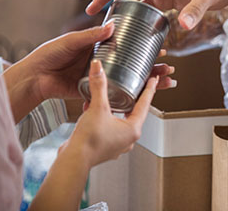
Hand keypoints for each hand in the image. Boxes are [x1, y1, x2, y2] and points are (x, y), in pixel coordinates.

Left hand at [4, 24, 174, 121]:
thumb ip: (91, 35)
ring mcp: (101, 78)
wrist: (33, 78)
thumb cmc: (48, 55)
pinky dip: (131, 96)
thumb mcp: (71, 41)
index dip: (145, 47)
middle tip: (169, 67)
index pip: (128, 46)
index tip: (160, 47)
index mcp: (99, 47)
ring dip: (149, 82)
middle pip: (135, 65)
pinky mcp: (95, 92)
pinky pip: (117, 94)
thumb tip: (112, 26)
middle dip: (154, 67)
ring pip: (131, 80)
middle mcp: (104, 63)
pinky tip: (145, 96)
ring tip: (166, 82)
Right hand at [29, 59, 171, 210]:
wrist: (73, 160)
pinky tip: (94, 111)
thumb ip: (99, 86)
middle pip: (135, 113)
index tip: (154, 79)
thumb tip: (98, 67)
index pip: (145, 104)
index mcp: (133, 129)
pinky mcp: (105, 147)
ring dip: (117, 109)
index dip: (149, 89)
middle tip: (136, 86)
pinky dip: (104, 118)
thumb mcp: (97, 108)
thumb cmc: (89, 140)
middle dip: (134, 99)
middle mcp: (128, 139)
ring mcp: (117, 144)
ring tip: (113, 97)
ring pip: (120, 121)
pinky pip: (109, 129)